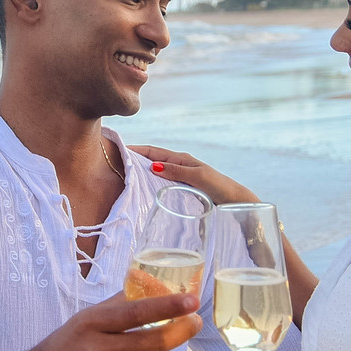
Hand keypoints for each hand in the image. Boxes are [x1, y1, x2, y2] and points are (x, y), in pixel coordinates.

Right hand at [23, 291, 201, 350]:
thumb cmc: (65, 346)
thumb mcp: (85, 319)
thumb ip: (117, 304)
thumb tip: (151, 283)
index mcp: (91, 325)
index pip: (136, 313)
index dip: (167, 307)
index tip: (192, 301)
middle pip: (152, 343)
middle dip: (180, 331)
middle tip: (194, 322)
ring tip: (144, 349)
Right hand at [129, 145, 258, 205]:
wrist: (235, 201)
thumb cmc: (219, 186)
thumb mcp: (198, 177)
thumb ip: (177, 171)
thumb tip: (153, 166)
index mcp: (182, 159)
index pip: (154, 151)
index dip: (136, 149)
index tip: (118, 149)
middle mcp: (180, 166)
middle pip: (152, 160)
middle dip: (135, 159)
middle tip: (115, 163)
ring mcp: (181, 177)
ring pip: (156, 172)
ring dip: (142, 172)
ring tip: (124, 176)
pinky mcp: (184, 188)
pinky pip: (162, 182)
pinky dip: (151, 183)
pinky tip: (144, 191)